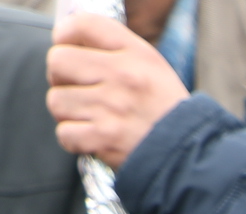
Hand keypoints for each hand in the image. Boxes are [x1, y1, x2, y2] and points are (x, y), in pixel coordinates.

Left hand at [48, 12, 189, 167]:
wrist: (188, 156)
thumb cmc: (165, 111)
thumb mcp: (152, 67)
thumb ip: (115, 50)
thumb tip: (71, 42)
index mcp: (135, 54)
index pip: (82, 25)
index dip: (65, 35)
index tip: (68, 48)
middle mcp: (122, 76)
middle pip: (58, 61)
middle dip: (60, 77)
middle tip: (77, 88)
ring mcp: (111, 108)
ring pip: (57, 100)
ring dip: (68, 111)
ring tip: (89, 116)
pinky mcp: (103, 139)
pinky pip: (64, 133)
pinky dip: (74, 139)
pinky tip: (92, 138)